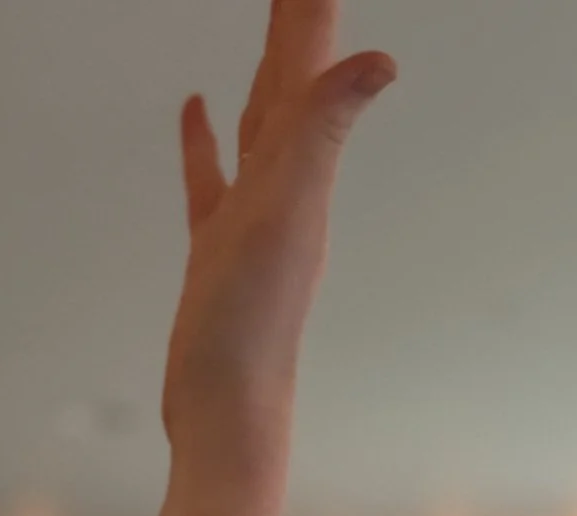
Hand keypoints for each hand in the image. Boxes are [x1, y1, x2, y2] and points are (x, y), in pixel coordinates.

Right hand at [162, 0, 395, 515]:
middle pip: (293, 81)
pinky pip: (212, 176)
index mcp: (301, 169)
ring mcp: (249, 216)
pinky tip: (195, 108)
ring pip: (258, 120)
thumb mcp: (286, 212)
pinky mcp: (215, 249)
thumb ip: (324, 130)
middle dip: (297, 21)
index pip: (309, 67)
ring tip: (270, 20)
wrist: (224, 414)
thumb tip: (381, 61)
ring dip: (264, 69)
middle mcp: (285, 186)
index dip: (309, 11)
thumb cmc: (251, 327)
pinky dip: (205, 138)